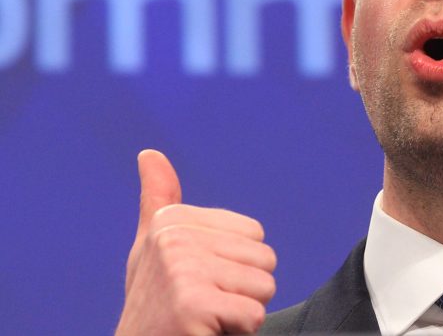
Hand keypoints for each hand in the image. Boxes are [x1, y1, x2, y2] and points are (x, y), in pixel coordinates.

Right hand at [115, 150, 276, 335]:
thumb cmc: (154, 304)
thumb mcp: (154, 247)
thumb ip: (158, 198)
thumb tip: (149, 153)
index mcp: (172, 218)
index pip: (254, 234)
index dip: (236, 266)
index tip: (198, 282)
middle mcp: (174, 237)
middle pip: (264, 259)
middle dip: (243, 291)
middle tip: (204, 305)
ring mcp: (182, 269)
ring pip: (264, 287)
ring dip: (241, 313)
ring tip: (205, 319)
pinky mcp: (192, 304)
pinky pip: (253, 316)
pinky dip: (238, 332)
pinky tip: (205, 332)